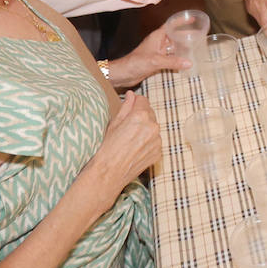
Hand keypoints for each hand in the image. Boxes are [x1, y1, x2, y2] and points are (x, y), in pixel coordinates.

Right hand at [85, 90, 159, 206]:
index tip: (130, 108)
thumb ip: (126, 106)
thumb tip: (131, 95)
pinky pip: (155, 141)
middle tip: (127, 127)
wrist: (109, 172)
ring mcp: (157, 140)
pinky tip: (136, 148)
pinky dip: (148, 142)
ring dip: (145, 129)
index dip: (135, 103)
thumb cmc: (108, 148)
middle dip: (141, 116)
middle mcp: (152, 126)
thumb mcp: (114, 123)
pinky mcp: (159, 152)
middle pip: (150, 113)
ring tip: (131, 140)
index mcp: (140, 116)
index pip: (143, 100)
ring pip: (153, 128)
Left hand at [106, 23, 189, 88]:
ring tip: (195, 47)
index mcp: (157, 37)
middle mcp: (158, 42)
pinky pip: (171, 57)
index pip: (171, 25)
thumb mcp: (156, 61)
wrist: (124, 74)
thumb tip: (189, 62)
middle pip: (174, 36)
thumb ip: (173, 62)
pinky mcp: (157, 61)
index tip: (192, 19)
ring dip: (182, 47)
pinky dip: (178, 58)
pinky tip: (185, 61)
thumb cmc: (136, 63)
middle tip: (198, 34)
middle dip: (185, 34)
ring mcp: (158, 52)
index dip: (181, 21)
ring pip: (173, 47)